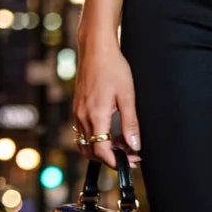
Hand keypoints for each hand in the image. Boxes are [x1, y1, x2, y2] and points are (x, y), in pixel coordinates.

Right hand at [72, 31, 141, 169]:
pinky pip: (83, 132)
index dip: (116, 162)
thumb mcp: (127, 96)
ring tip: (122, 144)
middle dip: (110, 158)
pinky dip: (95, 138)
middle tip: (130, 155)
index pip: (101, 151)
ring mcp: (77, 112)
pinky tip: (110, 132)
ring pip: (86, 143)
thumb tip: (134, 145)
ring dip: (102, 149)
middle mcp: (83, 117)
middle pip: (91, 151)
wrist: (96, 49)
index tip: (131, 162)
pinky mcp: (77, 108)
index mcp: (96, 116)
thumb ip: (130, 123)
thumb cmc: (113, 68)